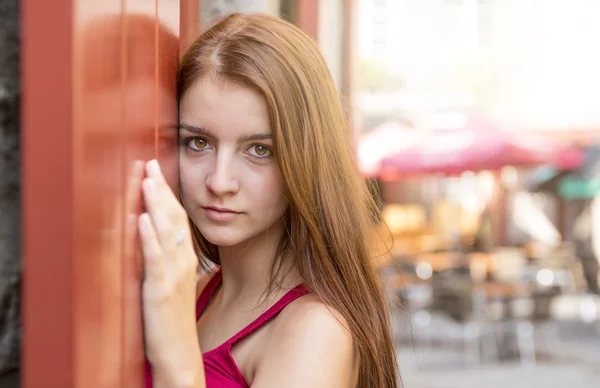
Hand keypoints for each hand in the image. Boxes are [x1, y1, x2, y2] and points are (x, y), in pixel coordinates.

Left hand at [138, 159, 201, 381]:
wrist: (179, 355)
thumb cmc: (172, 322)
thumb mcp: (172, 286)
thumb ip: (166, 262)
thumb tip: (153, 240)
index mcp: (186, 260)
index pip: (178, 220)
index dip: (168, 195)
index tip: (157, 173)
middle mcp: (183, 262)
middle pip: (174, 219)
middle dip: (161, 190)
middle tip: (151, 164)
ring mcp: (173, 275)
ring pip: (166, 232)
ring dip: (156, 205)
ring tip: (148, 181)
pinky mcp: (160, 290)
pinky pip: (155, 259)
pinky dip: (149, 237)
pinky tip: (143, 220)